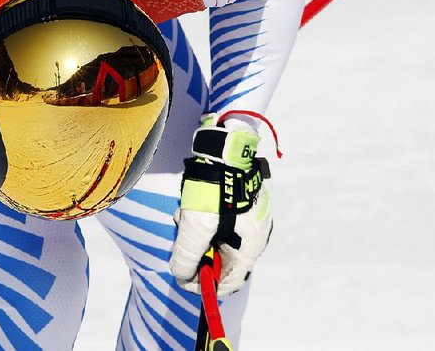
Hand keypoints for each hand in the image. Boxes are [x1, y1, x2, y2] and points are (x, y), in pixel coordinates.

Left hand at [170, 114, 272, 296]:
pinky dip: (199, 217)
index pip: (229, 282)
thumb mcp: (196, 227)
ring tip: (184, 214)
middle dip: (196, 250)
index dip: (205, 286)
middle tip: (181, 237)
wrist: (225, 148)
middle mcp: (253, 235)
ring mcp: (245, 218)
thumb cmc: (214, 189)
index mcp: (250, 247)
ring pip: (213, 238)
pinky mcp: (235, 204)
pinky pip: (214, 220)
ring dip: (194, 231)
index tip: (183, 279)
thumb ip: (188, 256)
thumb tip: (181, 275)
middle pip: (219, 259)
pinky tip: (188, 204)